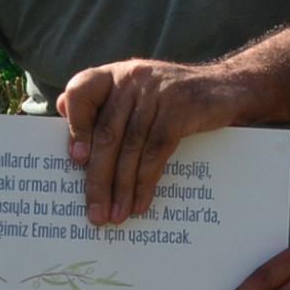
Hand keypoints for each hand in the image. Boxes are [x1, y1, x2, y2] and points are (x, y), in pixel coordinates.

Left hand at [56, 60, 239, 226]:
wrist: (228, 87)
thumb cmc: (174, 98)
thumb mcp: (137, 91)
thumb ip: (103, 101)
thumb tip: (61, 110)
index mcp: (114, 74)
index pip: (81, 92)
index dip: (75, 127)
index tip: (75, 161)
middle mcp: (132, 78)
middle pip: (106, 133)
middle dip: (97, 179)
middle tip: (94, 212)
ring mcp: (157, 92)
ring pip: (130, 147)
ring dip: (121, 188)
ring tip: (116, 215)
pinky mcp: (180, 109)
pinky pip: (156, 152)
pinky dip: (146, 182)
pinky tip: (141, 202)